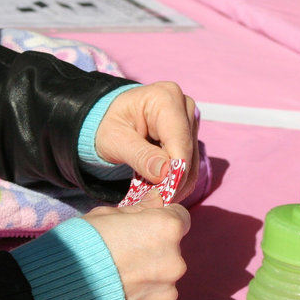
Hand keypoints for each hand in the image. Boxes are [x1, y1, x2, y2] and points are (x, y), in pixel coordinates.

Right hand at [83, 192, 190, 299]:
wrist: (54, 294)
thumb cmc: (77, 247)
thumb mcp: (104, 216)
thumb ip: (138, 210)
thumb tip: (156, 202)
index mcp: (165, 230)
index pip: (179, 219)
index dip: (159, 222)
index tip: (143, 230)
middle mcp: (175, 262)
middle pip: (170, 254)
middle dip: (152, 255)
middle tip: (121, 262)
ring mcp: (167, 294)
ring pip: (163, 283)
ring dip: (146, 283)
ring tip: (114, 286)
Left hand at [93, 81, 198, 202]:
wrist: (109, 118)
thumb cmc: (107, 124)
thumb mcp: (115, 140)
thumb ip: (140, 156)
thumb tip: (165, 174)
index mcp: (166, 98)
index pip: (180, 142)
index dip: (175, 172)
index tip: (163, 196)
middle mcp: (184, 106)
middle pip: (188, 153)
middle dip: (173, 181)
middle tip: (155, 201)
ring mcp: (190, 120)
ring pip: (192, 163)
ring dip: (175, 183)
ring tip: (154, 196)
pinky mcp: (190, 135)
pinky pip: (190, 165)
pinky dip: (176, 180)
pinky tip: (160, 188)